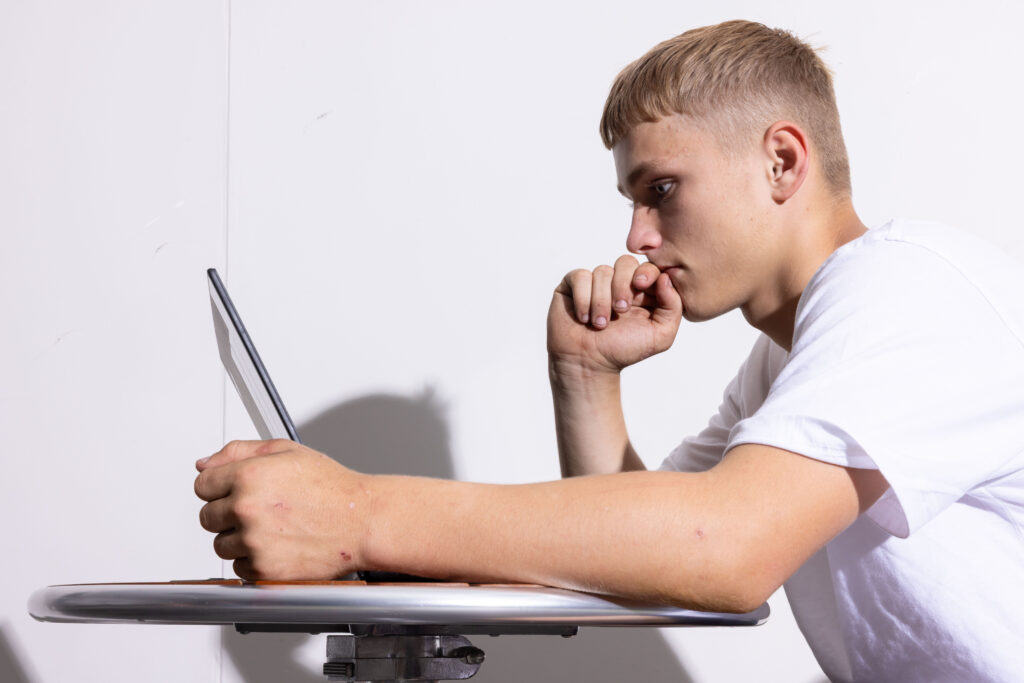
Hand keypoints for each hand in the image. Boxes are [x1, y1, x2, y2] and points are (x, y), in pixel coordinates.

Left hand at [194, 439, 369, 580]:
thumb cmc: (332, 488)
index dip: (219, 487)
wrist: (362, 521)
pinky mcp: (263, 569)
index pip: (201, 484)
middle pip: (207, 516)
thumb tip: (204, 463)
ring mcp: (253, 541)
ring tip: (273, 528)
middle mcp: (246, 508)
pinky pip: (239, 568)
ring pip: (220, 545)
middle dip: (227, 513)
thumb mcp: (287, 452)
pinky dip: (254, 560)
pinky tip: (279, 545)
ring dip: (239, 539)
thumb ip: (238, 452)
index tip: (235, 491)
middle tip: (261, 510)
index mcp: (248, 475)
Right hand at [547, 255, 682, 374]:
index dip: (646, 272)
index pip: (649, 267)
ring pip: (602, 271)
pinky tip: (584, 318)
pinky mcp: (573, 285)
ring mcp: (595, 283)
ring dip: (601, 300)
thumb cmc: (623, 350)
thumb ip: (673, 307)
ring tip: (599, 324)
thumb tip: (666, 277)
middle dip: (623, 285)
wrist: (589, 364)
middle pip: (625, 262)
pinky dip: (583, 298)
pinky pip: (579, 276)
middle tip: (620, 310)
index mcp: (642, 291)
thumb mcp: (660, 335)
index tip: (641, 285)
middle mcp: (619, 283)